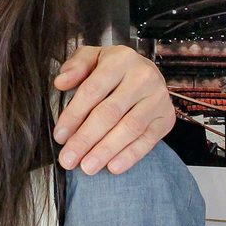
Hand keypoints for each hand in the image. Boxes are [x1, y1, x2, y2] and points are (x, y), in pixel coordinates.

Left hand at [52, 45, 174, 173]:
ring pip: (129, 128)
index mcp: (120, 59)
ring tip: (87, 167)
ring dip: (106, 150)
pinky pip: (148, 140)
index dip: (74, 115)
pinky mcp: (166, 117)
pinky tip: (112, 167)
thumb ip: (75, 67)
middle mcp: (143, 76)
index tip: (59, 136)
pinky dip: (130, 155)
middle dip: (86, 139)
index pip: (93, 90)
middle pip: (110, 112)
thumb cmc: (112, 69)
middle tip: (68, 159)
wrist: (146, 72)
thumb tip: (60, 82)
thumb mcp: (92, 58)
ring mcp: (158, 98)